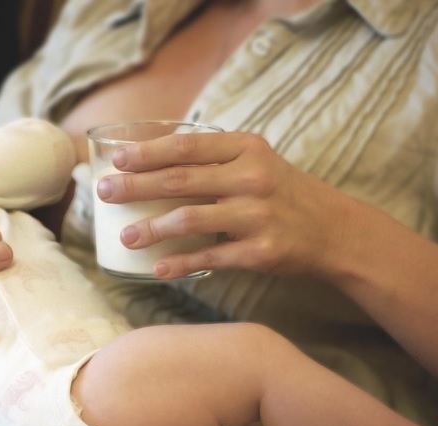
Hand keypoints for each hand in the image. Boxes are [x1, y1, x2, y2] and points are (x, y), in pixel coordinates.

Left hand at [95, 132, 355, 279]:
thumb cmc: (282, 191)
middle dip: (136, 186)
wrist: (333, 229)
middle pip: (181, 180)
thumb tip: (154, 158)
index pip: (187, 146)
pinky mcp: (261, 251)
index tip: (117, 159)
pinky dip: (180, 263)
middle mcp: (252, 177)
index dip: (148, 152)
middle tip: (104, 193)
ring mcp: (257, 215)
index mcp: (246, 148)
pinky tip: (157, 268)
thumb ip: (214, 156)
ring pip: (190, 219)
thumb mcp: (256, 160)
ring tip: (124, 236)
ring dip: (151, 229)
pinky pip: (210, 257)